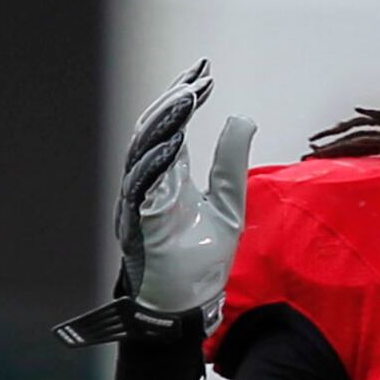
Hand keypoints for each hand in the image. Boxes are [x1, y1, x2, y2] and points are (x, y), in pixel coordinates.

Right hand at [118, 61, 255, 320]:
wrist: (187, 304)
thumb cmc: (200, 260)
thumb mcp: (228, 205)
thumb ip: (231, 164)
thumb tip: (242, 118)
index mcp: (167, 179)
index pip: (171, 129)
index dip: (184, 102)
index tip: (205, 77)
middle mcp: (148, 185)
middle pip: (153, 132)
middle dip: (173, 101)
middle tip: (197, 76)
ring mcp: (139, 202)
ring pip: (143, 152)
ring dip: (163, 123)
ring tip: (186, 97)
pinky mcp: (138, 223)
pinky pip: (141, 187)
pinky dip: (154, 162)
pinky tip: (171, 141)